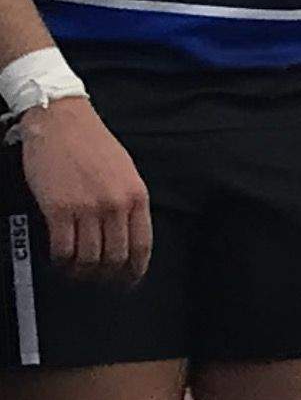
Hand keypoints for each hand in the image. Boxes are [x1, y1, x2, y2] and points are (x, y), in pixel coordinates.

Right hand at [18, 99, 150, 283]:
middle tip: (97, 279)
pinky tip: (59, 260)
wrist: (61, 119)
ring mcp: (87, 208)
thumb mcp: (124, 170)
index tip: (129, 280)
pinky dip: (61, 260)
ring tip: (75, 271)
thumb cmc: (91, 142)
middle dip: (107, 275)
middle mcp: (116, 204)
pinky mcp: (58, 208)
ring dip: (82, 271)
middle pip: (115, 256)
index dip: (135, 269)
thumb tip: (126, 231)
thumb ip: (128, 200)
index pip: (142, 245)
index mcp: (136, 196)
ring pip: (89, 257)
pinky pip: (63, 248)